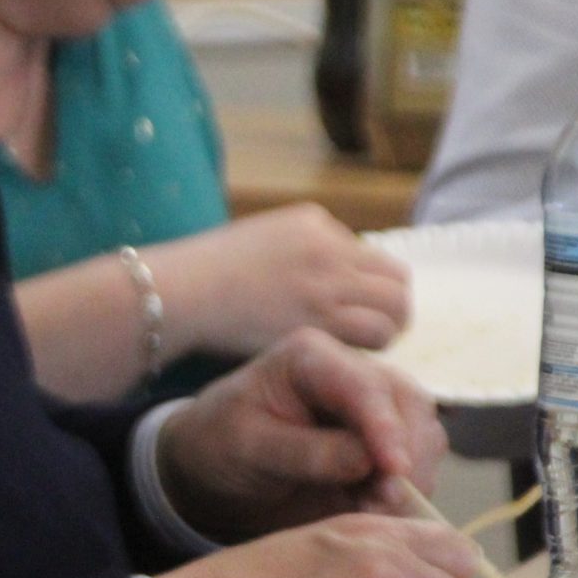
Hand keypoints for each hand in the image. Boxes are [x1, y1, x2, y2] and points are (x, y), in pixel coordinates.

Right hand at [149, 203, 411, 357]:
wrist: (182, 290)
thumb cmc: (203, 273)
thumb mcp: (257, 240)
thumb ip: (296, 252)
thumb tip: (321, 279)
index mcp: (313, 222)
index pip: (367, 254)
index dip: (363, 285)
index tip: (346, 306)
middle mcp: (331, 248)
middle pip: (395, 278)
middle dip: (390, 305)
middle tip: (370, 328)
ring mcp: (330, 283)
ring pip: (395, 307)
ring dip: (385, 328)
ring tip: (361, 347)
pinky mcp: (323, 319)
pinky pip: (374, 335)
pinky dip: (369, 348)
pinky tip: (345, 355)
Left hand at [154, 329, 445, 540]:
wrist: (216, 468)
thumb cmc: (221, 445)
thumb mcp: (248, 448)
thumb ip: (307, 453)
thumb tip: (370, 461)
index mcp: (311, 357)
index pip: (363, 385)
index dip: (385, 426)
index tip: (394, 469)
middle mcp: (353, 372)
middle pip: (409, 404)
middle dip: (407, 455)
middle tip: (382, 502)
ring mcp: (375, 406)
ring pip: (424, 434)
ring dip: (411, 477)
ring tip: (371, 509)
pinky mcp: (385, 442)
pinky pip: (418, 463)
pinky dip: (407, 490)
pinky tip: (375, 510)